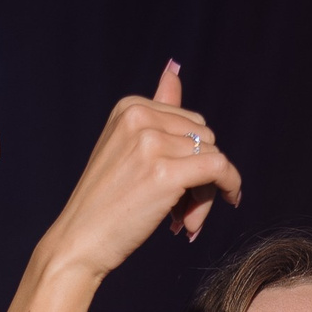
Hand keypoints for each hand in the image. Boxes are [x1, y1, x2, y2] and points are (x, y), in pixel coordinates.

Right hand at [39, 63, 241, 285]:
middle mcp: (139, 118)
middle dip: (200, 172)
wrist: (79, 241)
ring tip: (183, 220)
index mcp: (130, 107)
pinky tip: (232, 199)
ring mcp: (151, 144)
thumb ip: (156, 111)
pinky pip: (219, 169)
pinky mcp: (165, 174)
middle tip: (180, 210)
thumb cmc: (104, 203)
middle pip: (203, 137)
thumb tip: (173, 70)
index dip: (191, 158)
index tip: (177, 189)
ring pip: (212, 155)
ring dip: (206, 191)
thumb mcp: (125, 147)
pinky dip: (231, 184)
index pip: (189, 122)